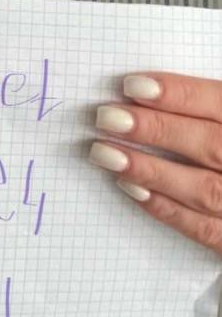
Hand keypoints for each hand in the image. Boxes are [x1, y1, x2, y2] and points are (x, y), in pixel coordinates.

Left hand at [88, 72, 221, 256]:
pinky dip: (168, 210)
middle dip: (155, 130)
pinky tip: (133, 190)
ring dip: (151, 171)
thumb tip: (149, 90)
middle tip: (107, 117)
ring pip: (205, 190)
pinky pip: (207, 230)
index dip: (179, 95)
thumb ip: (209, 106)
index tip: (132, 85)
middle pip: (210, 144)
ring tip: (105, 153)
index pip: (221, 103)